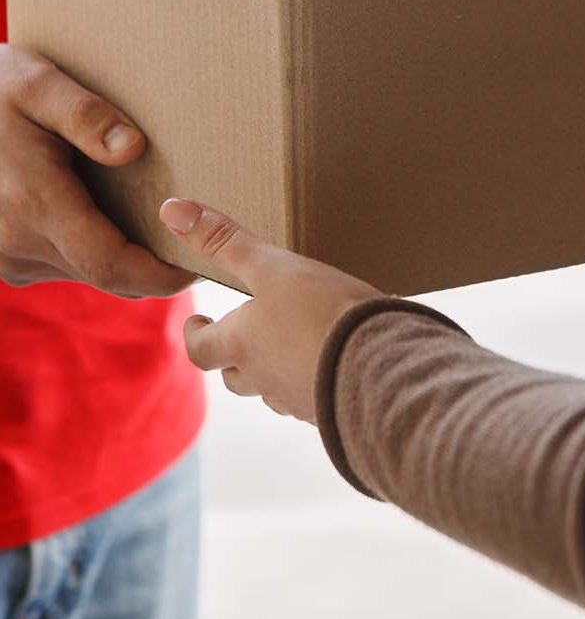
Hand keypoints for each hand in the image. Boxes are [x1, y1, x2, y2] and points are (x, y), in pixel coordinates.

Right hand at [0, 45, 191, 295]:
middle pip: (106, 274)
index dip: (162, 273)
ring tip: (160, 219)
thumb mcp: (35, 82)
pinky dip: (95, 249)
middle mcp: (17, 241)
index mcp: (34, 203)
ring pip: (86, 272)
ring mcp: (7, 255)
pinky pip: (64, 265)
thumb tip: (133, 148)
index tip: (201, 262)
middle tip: (199, 238)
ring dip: (124, 257)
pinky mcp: (5, 256)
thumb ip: (85, 114)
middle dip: (154, 265)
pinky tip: (112, 213)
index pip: (112, 264)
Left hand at [160, 198, 381, 421]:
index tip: (197, 321)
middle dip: (231, 358)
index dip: (195, 335)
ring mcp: (298, 398)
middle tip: (239, 337)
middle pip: (234, 378)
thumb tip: (171, 210)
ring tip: (286, 350)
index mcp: (241, 345)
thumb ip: (225, 241)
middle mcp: (263, 378)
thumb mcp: (271, 267)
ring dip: (271, 373)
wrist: (378, 365)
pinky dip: (312, 382)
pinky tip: (331, 365)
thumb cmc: (320, 311)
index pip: (200, 349)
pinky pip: (312, 399)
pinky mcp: (331, 408)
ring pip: (273, 391)